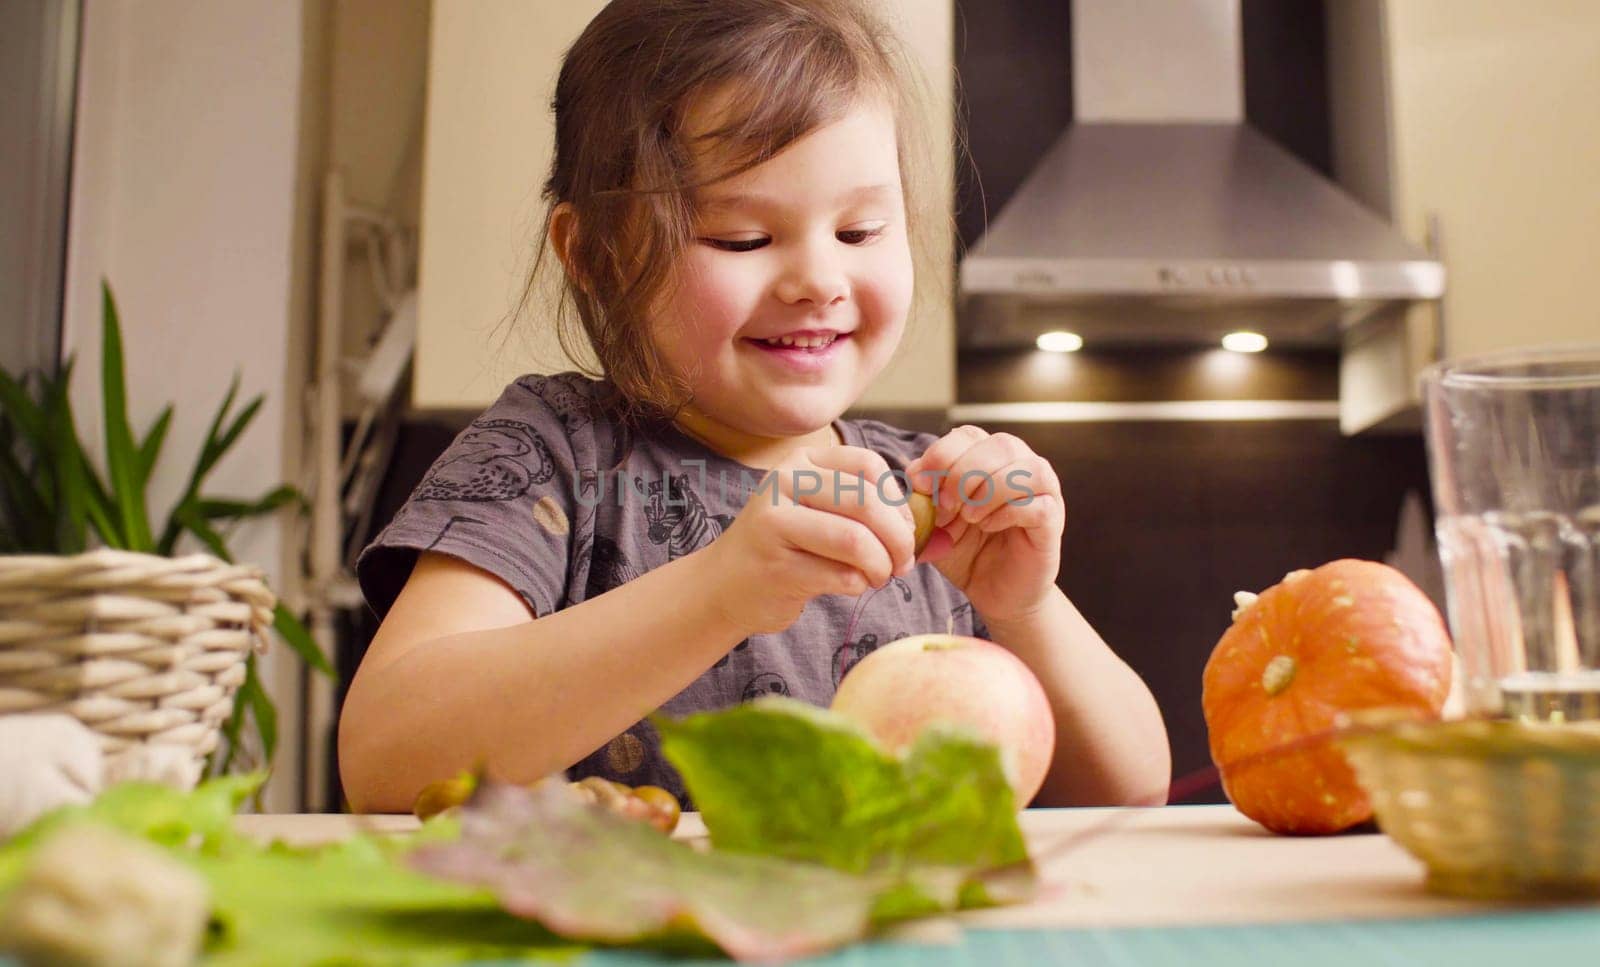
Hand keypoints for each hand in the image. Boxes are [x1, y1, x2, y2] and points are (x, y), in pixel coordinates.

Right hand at [702, 445, 916, 634]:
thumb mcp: (819, 510)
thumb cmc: (787, 547)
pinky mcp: (775, 566)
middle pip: (866, 503)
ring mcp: (774, 523)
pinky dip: (858, 585)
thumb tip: (921, 523)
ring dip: (880, 566)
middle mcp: (783, 482)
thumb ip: (863, 506)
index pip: (869, 465)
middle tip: (902, 564)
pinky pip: (840, 576)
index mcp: (802, 462)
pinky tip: (850, 586)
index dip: (898, 501)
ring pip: (855, 540)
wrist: (725, 584)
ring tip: (878, 577)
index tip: (905, 530)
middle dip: (898, 539)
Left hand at [905, 426, 1063, 625]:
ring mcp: (1043, 492)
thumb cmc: (966, 552)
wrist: (994, 593)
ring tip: (969, 517)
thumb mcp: (934, 523)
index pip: (969, 434)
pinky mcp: (1052, 521)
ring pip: (1027, 468)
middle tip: (946, 506)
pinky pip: (1037, 504)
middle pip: (1001, 444)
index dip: (942, 454)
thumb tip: (913, 474)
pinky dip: (1006, 513)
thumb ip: (922, 497)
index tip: (921, 485)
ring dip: (989, 490)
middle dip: (965, 473)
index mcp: (989, 458)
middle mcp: (1021, 467)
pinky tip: (988, 526)